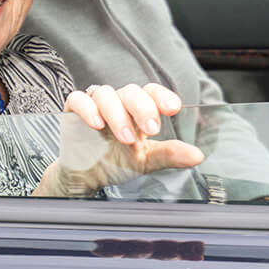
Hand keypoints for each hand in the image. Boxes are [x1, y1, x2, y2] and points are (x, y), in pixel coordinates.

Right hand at [33, 83, 204, 196]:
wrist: (84, 177)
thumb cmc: (114, 164)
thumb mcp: (145, 161)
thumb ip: (169, 155)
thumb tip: (197, 155)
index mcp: (136, 111)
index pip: (150, 92)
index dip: (161, 96)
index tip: (174, 108)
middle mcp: (117, 103)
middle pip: (130, 91)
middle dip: (142, 108)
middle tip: (150, 128)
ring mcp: (94, 105)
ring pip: (106, 94)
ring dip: (117, 114)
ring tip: (125, 137)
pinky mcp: (72, 112)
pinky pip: (78, 99)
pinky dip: (88, 108)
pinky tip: (97, 124)